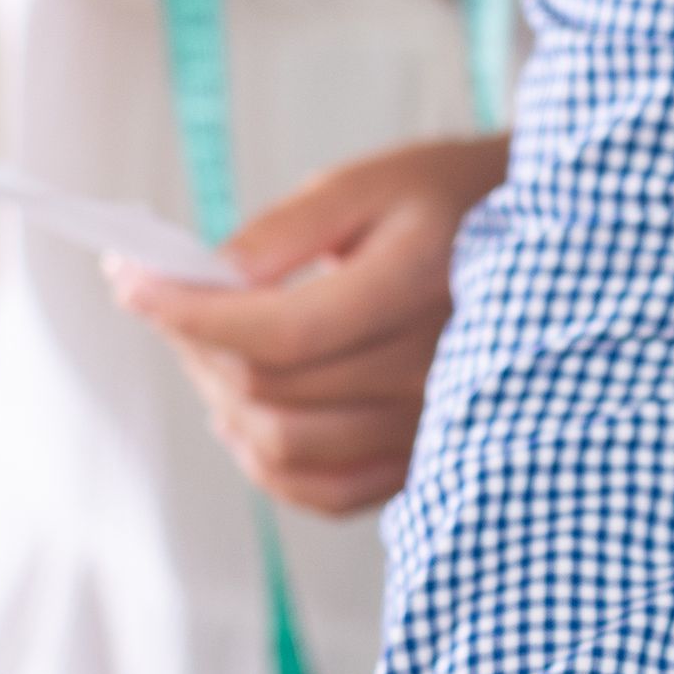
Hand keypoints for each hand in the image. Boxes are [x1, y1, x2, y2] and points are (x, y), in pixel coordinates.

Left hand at [108, 133, 511, 516]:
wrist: (544, 250)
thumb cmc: (443, 203)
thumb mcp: (367, 185)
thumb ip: (284, 230)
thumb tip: (203, 277)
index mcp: (419, 286)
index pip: (282, 331)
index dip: (191, 312)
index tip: (128, 277)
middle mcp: (433, 370)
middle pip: (270, 389)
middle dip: (193, 344)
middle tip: (164, 297)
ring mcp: (430, 427)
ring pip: (283, 443)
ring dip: (219, 397)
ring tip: (205, 347)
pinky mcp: (419, 460)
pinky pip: (318, 488)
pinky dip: (261, 457)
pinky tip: (243, 410)